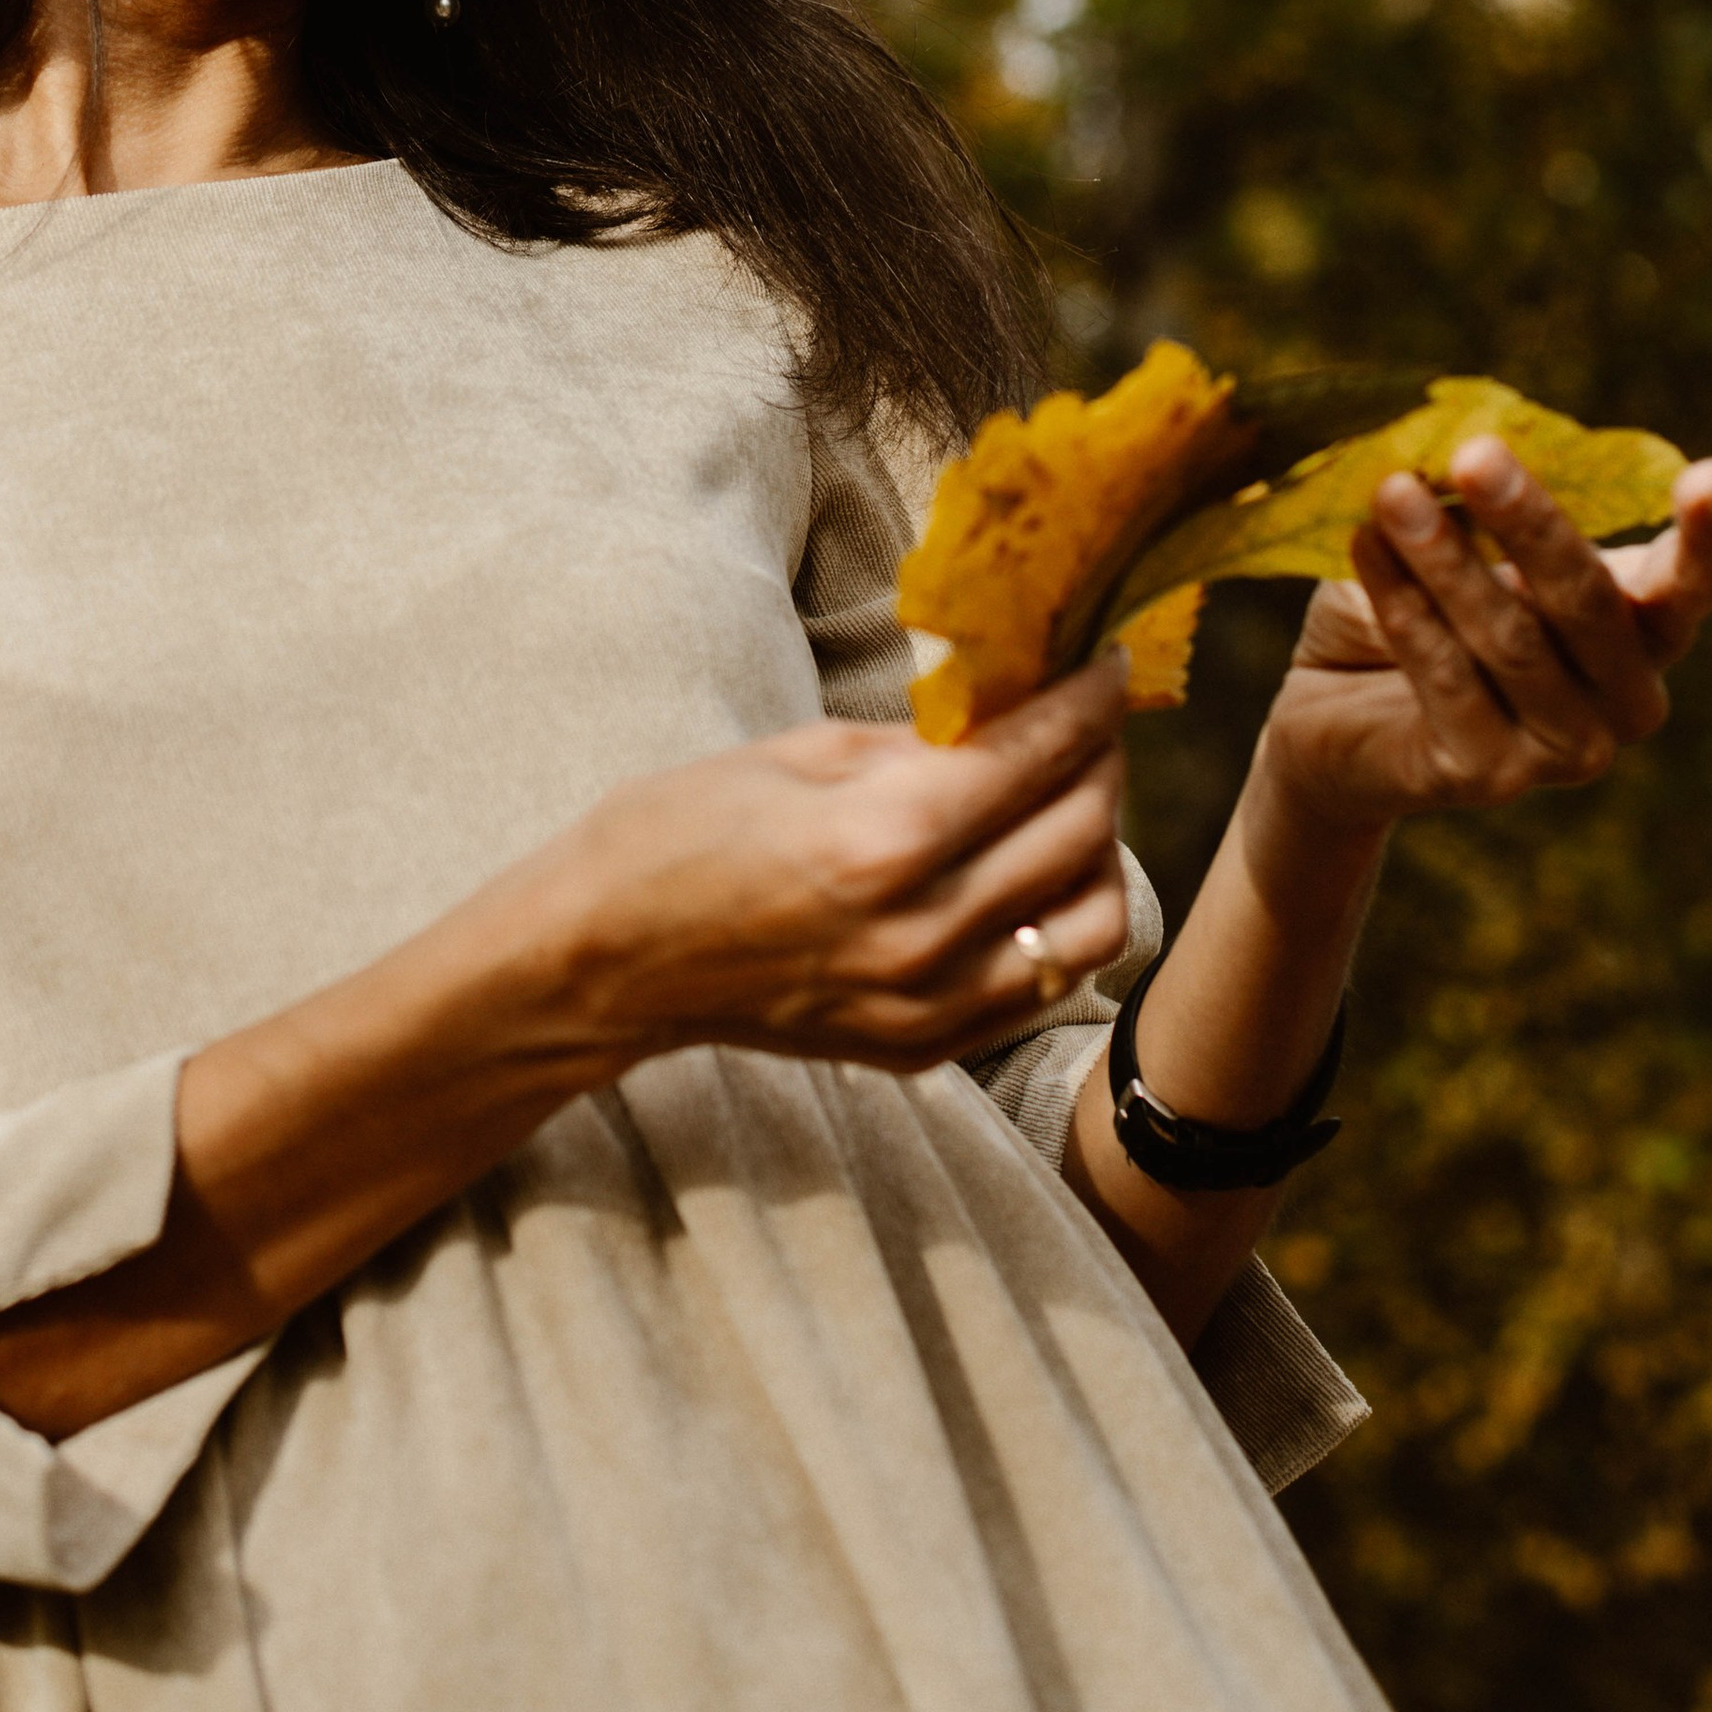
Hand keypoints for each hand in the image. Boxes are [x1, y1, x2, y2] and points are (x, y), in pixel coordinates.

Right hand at [546, 661, 1130, 1075]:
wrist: (605, 961)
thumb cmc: (678, 832)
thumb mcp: (800, 752)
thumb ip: (919, 742)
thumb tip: (1006, 712)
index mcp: (886, 839)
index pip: (1037, 755)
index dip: (1087, 697)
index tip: (1107, 661)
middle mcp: (924, 932)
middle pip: (1080, 832)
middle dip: (1101, 758)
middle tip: (1088, 719)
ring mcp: (928, 1005)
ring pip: (1090, 925)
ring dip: (1098, 853)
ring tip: (1066, 804)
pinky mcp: (921, 1050)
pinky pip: (1040, 988)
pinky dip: (1057, 926)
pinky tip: (1028, 879)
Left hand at [1256, 437, 1711, 838]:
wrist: (1339, 716)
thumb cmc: (1420, 601)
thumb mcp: (1456, 538)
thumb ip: (1476, 500)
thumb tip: (1458, 432)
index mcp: (1642, 623)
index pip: (1697, 582)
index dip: (1711, 534)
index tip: (1711, 475)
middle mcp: (1626, 696)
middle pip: (1592, 601)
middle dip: (1530, 521)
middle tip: (1474, 453)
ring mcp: (1568, 748)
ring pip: (1513, 640)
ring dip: (1446, 559)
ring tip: (1391, 491)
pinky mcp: (1492, 776)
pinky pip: (1450, 680)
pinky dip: (1405, 608)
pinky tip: (1366, 548)